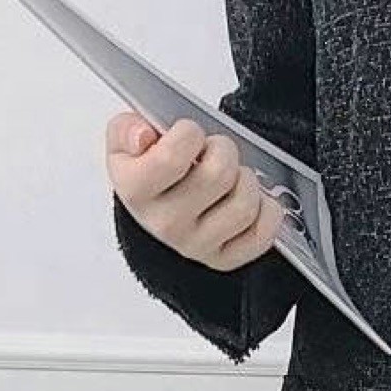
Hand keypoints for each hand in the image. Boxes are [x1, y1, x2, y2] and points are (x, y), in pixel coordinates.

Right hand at [105, 110, 284, 271]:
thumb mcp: (124, 145)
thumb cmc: (148, 175)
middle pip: (218, 175)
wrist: (156, 215)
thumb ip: (126, 130)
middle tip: (215, 152)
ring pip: (245, 203)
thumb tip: (143, 136)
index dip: (189, 134)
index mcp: (135, 191)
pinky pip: (262, 233)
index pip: (173, 157)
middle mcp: (165, 223)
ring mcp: (197, 246)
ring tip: (232, 177)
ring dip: (246, 180)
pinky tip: (251, 200)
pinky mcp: (225, 259)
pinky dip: (266, 210)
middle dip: (223, 151)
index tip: (189, 135)